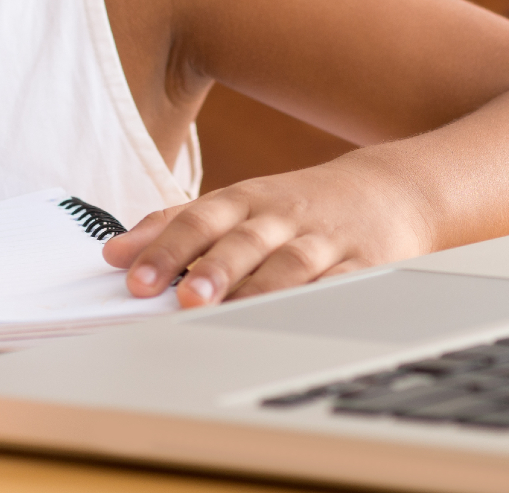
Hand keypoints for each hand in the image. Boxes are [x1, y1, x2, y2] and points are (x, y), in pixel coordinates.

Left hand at [102, 160, 433, 306]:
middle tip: (181, 295)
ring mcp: (323, 242)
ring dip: (255, 290)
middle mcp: (282, 218)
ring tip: (225, 312)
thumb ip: (180, 225)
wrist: (393, 189)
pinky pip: (339, 286)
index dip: (164, 247)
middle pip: (241, 241)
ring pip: (288, 265)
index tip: (130, 275)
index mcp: (248, 200)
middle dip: (209, 268)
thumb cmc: (301, 204)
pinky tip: (294, 319)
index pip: (199, 219)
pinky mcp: (363, 266)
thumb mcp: (242, 201)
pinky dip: (317, 302)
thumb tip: (115, 253)